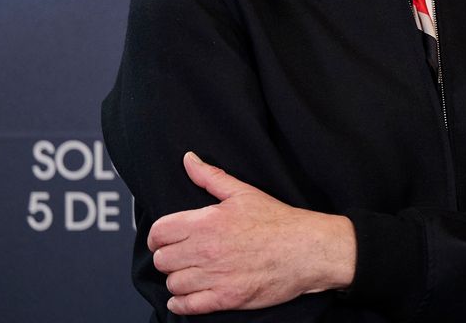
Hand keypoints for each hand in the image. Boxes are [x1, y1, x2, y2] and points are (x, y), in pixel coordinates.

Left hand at [147, 152, 355, 314]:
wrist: (307, 249)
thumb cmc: (278, 221)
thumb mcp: (244, 192)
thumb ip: (211, 176)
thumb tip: (189, 160)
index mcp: (207, 222)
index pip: (159, 232)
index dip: (158, 236)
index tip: (165, 238)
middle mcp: (206, 250)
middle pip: (162, 260)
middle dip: (169, 257)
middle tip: (182, 255)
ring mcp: (215, 277)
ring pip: (173, 283)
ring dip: (178, 279)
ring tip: (190, 273)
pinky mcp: (225, 299)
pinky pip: (186, 306)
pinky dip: (180, 303)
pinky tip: (187, 296)